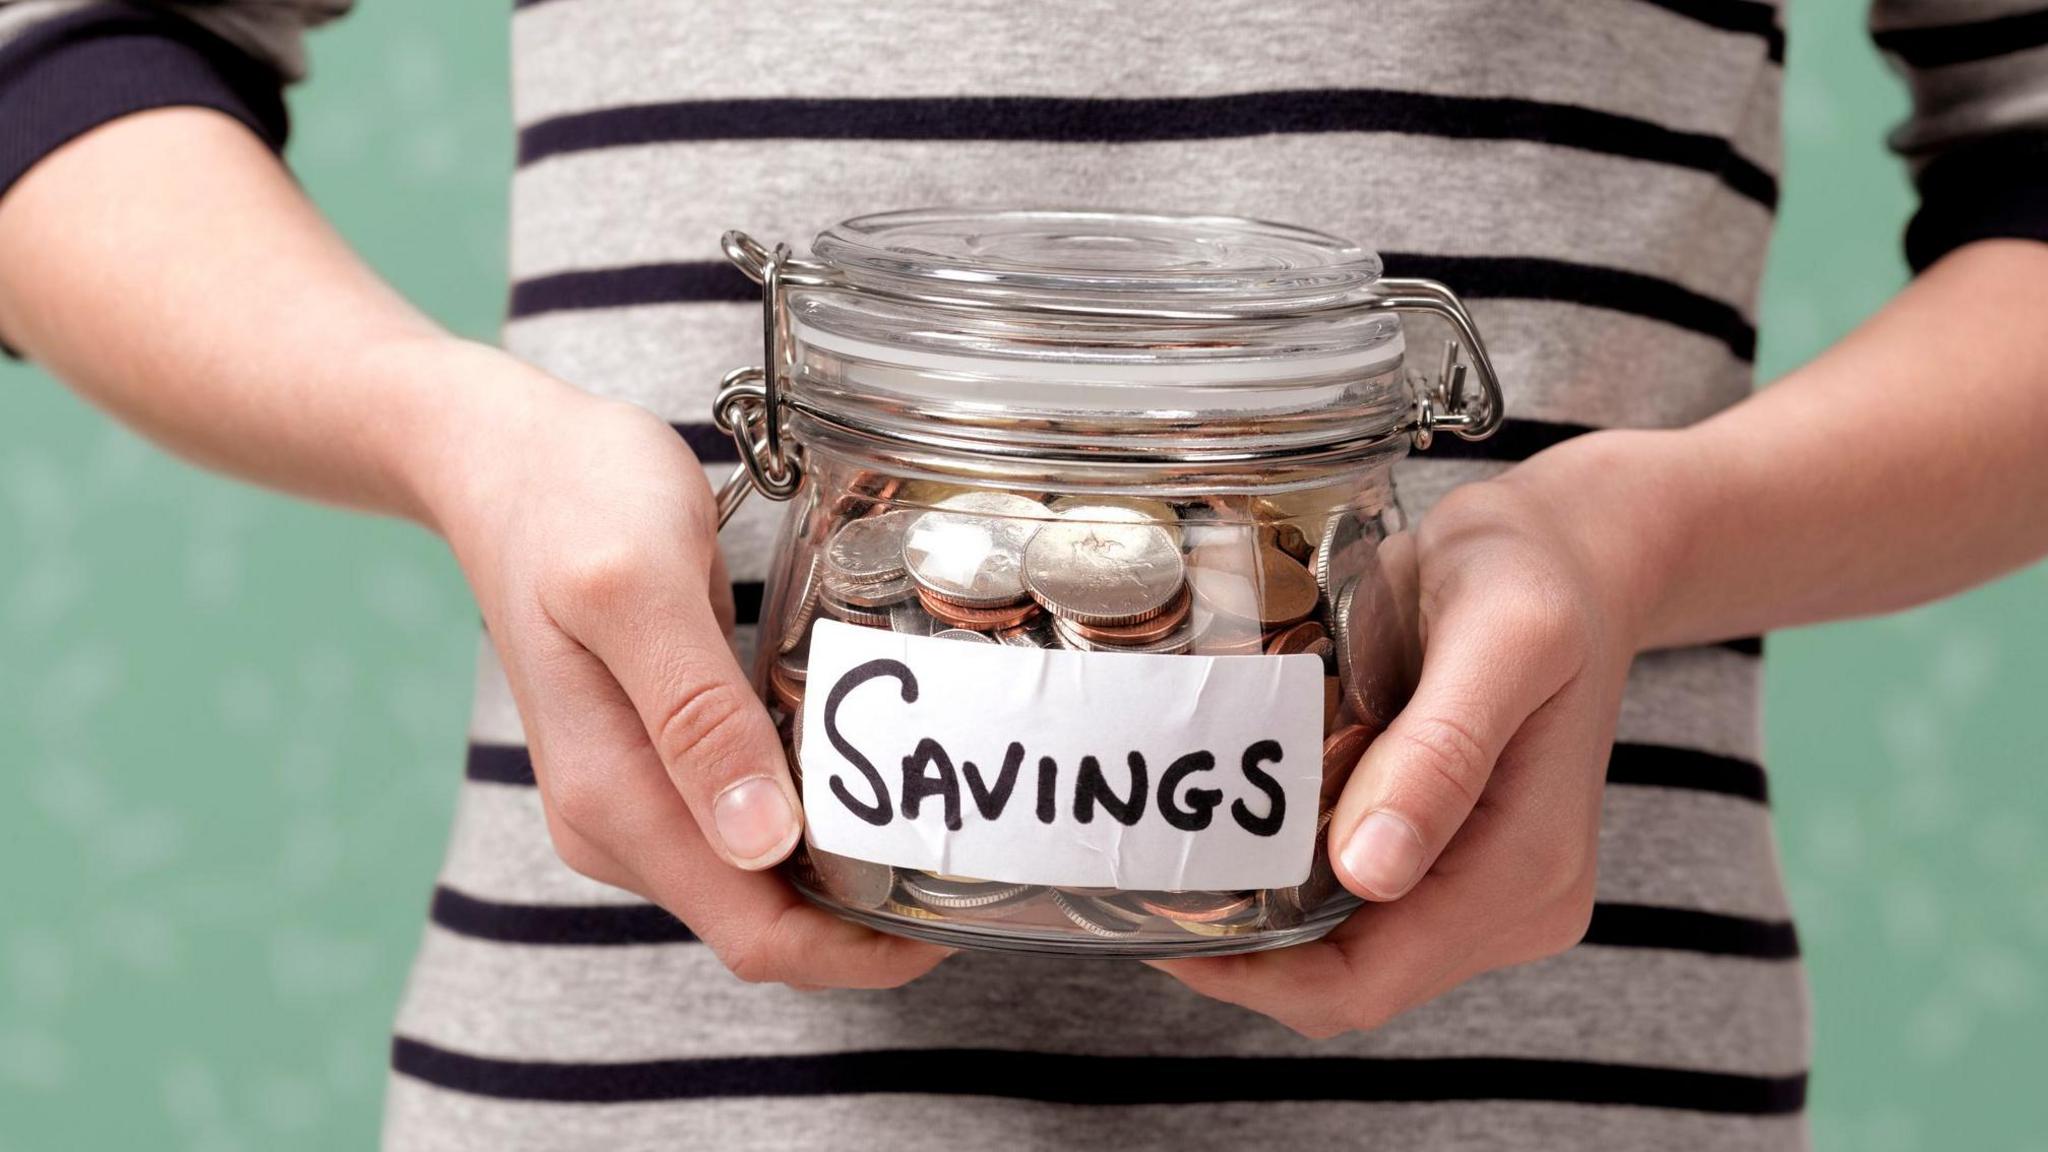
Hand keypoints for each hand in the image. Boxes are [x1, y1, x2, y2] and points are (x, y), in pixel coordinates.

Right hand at [416, 341, 947, 988]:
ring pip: (763, 882)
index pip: (754, 935)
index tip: (955, 921)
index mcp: (614, 800)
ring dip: (849, 874)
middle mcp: (620, 822)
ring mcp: (637, 795)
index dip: (857, 951)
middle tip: (977, 859)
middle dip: (868, 921)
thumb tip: (761, 844)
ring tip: (945, 825)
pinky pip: (753, 825)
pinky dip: (818, 820)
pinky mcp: (659, 760)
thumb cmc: (572, 498)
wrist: (505, 459)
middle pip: (766, 924)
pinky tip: (876, 777)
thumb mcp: (637, 584)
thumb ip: (696, 715)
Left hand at [1150, 433, 1674, 1034]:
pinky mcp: (1461, 860)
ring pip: (1348, 953)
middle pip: (1351, 983)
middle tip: (1145, 884)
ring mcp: (1492, 890)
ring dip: (1264, 924)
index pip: (1368, 982)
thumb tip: (1370, 872)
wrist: (1572, 552)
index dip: (1254, 975)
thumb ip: (1441, 754)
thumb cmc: (1533, 575)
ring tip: (1179, 857)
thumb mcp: (1501, 637)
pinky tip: (1239, 835)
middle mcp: (1518, 901)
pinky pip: (1359, 907)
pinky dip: (1293, 888)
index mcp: (1527, 868)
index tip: (1157, 923)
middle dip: (1244, 955)